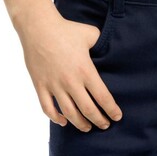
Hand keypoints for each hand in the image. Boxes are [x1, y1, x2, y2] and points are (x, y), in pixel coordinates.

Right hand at [16, 6, 123, 132]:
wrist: (39, 27)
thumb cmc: (66, 29)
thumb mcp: (90, 34)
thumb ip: (101, 43)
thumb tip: (109, 49)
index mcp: (85, 70)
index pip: (102, 97)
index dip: (111, 110)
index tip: (117, 117)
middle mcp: (71, 81)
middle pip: (88, 110)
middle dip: (99, 121)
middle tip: (105, 125)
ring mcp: (54, 85)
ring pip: (69, 113)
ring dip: (80, 124)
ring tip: (87, 127)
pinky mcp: (40, 86)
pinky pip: (48, 108)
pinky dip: (55, 118)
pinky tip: (62, 121)